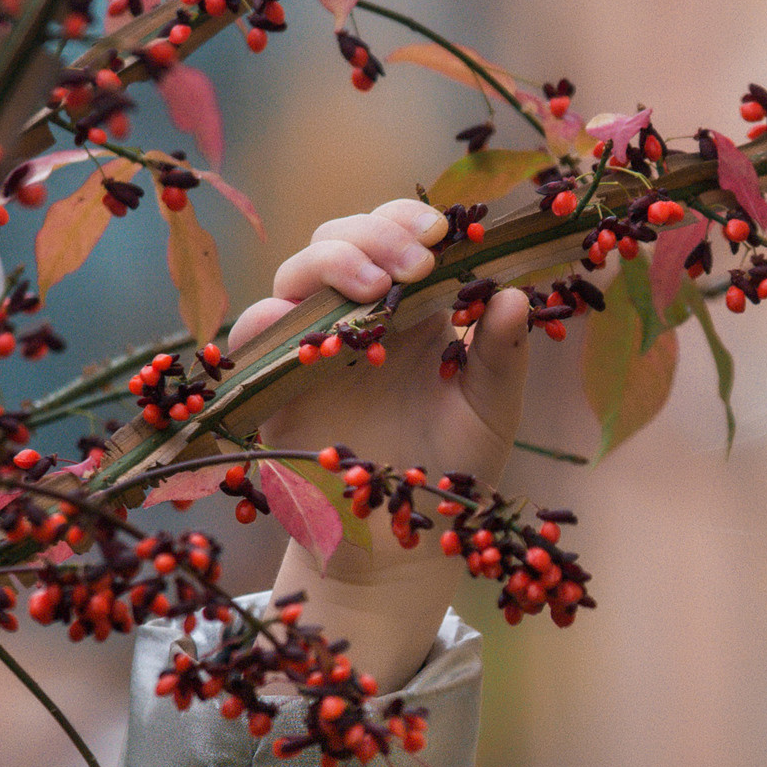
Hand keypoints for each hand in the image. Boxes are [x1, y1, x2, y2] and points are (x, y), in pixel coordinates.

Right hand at [232, 198, 532, 684]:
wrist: (401, 548)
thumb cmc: (451, 475)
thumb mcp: (491, 414)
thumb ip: (501, 356)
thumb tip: (512, 294)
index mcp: (412, 311)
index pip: (398, 237)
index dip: (409, 219)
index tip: (442, 231)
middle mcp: (357, 319)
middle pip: (341, 239)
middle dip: (374, 234)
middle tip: (415, 262)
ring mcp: (311, 347)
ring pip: (297, 274)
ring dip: (332, 264)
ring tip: (378, 290)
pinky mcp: (274, 386)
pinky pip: (254, 335)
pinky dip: (270, 319)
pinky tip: (310, 331)